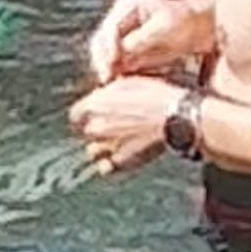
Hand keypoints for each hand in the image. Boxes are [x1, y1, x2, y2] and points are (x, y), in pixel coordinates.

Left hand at [72, 72, 187, 167]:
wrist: (174, 117)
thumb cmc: (156, 96)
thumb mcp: (128, 83)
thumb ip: (110, 93)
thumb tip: (104, 95)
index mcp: (94, 104)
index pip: (76, 115)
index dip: (86, 115)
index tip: (95, 115)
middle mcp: (95, 126)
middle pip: (86, 133)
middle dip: (97, 130)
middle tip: (115, 126)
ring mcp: (106, 146)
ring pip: (93, 151)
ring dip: (102, 147)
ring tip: (120, 141)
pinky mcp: (119, 163)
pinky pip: (106, 168)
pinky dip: (111, 164)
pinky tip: (122, 156)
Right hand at [84, 0, 209, 86]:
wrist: (201, 29)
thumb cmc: (185, 23)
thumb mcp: (163, 29)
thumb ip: (140, 41)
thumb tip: (119, 55)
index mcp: (126, 6)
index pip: (108, 31)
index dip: (108, 50)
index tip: (113, 67)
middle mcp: (119, 18)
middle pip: (100, 43)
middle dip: (103, 62)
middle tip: (109, 80)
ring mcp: (120, 34)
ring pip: (102, 55)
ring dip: (107, 69)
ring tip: (114, 83)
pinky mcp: (126, 50)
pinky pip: (114, 64)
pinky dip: (115, 73)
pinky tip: (121, 82)